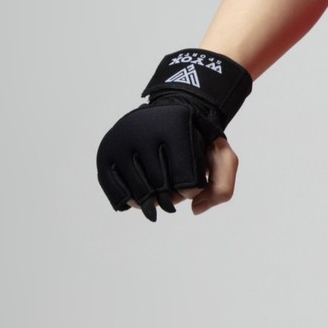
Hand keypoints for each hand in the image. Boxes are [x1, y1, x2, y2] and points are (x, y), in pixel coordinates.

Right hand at [96, 46, 251, 218]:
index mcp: (176, 124)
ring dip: (153, 201)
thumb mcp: (221, 157)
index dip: (193, 188)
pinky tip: (141, 191)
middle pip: (162, 190)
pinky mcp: (105, 152)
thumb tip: (194, 208)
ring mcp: (120, 139)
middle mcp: (144, 128)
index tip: (192, 175)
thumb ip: (222, 186)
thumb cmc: (194, 142)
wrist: (166, 119)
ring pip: (140, 196)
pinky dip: (132, 202)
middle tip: (174, 181)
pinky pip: (118, 194)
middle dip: (173, 196)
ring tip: (159, 184)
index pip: (187, 182)